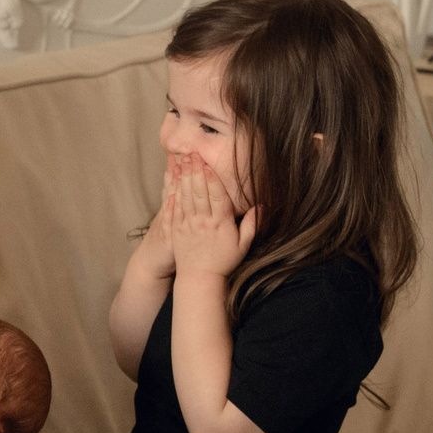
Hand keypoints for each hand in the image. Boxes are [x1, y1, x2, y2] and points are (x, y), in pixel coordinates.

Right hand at [129, 157, 178, 278]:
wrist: (151, 263)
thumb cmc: (166, 244)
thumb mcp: (170, 221)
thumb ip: (180, 205)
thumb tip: (183, 188)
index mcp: (174, 207)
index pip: (177, 183)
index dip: (179, 168)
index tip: (185, 150)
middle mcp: (169, 211)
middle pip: (174, 186)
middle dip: (178, 169)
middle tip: (183, 150)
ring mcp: (167, 222)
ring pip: (170, 199)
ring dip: (173, 183)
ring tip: (177, 166)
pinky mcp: (167, 236)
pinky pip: (168, 221)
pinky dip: (169, 209)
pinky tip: (171, 199)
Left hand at [167, 157, 255, 280]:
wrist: (200, 279)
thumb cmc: (223, 262)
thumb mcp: (243, 245)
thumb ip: (252, 224)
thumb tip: (261, 206)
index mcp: (220, 223)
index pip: (216, 196)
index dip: (211, 178)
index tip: (208, 163)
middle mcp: (202, 222)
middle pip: (198, 192)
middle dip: (195, 171)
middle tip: (191, 153)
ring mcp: (187, 225)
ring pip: (185, 197)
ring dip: (183, 177)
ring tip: (181, 161)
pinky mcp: (176, 230)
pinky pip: (174, 209)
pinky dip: (173, 194)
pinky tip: (171, 182)